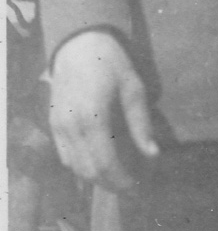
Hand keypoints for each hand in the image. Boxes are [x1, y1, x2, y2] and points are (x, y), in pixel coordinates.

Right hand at [49, 30, 158, 190]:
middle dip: (110, 183)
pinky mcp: (52, 124)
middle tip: (129, 186)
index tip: (136, 186)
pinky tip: (97, 162)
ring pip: (75, 167)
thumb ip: (141, 123)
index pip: (106, 163)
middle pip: (89, 171)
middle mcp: (71, 127)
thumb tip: (153, 154)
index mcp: (94, 118)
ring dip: (95, 177)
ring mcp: (58, 127)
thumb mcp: (133, 87)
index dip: (121, 180)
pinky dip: (80, 166)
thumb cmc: (110, 62)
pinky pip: (64, 156)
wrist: (78, 44)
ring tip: (116, 175)